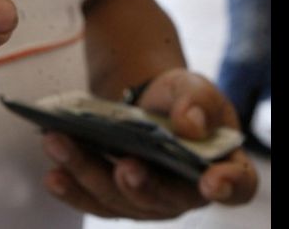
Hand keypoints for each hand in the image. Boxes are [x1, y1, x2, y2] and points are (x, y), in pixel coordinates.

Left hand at [41, 69, 258, 219]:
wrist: (147, 102)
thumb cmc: (179, 100)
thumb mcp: (193, 88)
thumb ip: (198, 101)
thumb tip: (191, 125)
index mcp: (221, 167)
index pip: (236, 184)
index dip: (227, 184)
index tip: (211, 181)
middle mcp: (184, 194)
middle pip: (163, 197)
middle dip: (140, 183)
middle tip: (124, 165)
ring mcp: (146, 200)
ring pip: (117, 199)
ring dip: (87, 174)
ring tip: (59, 145)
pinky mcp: (112, 197)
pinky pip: (91, 200)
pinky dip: (70, 188)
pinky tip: (52, 173)